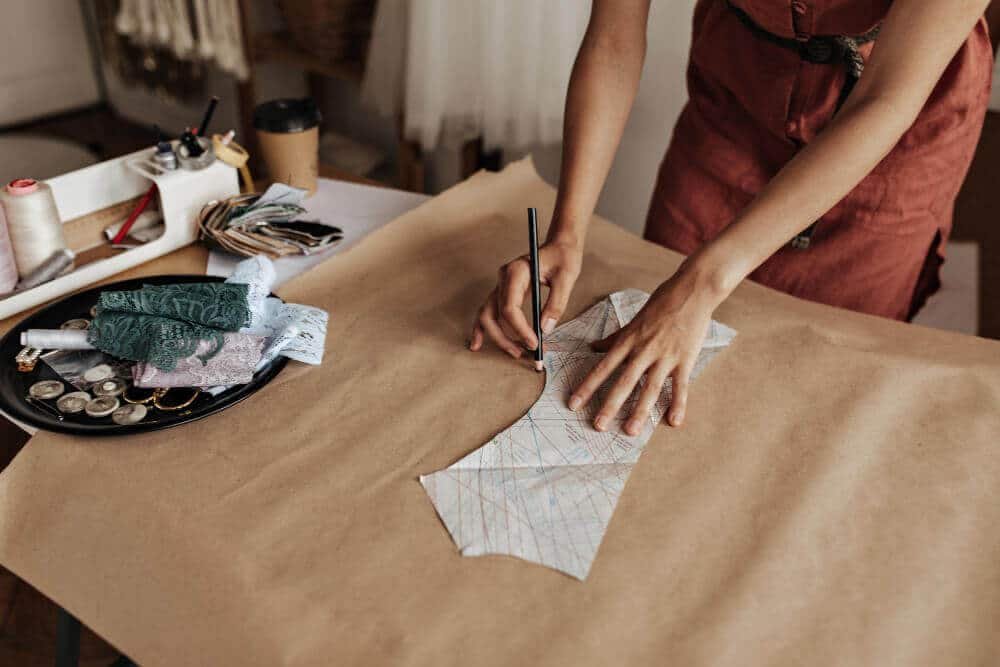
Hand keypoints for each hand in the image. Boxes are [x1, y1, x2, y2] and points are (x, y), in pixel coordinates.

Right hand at [470, 240, 582, 358]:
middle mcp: (504, 278)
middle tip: (522, 353)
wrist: (560, 244)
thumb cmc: (563, 257)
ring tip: (512, 353)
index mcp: (516, 271)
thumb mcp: (566, 278)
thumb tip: (545, 329)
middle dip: (504, 337)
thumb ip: (556, 303)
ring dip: (495, 336)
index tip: (535, 343)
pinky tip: (478, 343)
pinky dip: (483, 327)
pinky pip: (489, 310)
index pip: (509, 307)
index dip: (519, 329)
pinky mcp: (504, 291)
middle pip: (493, 313)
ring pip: (487, 314)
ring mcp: (501, 284)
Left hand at [567, 268, 721, 434]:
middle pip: (623, 382)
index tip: (574, 403)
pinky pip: (681, 386)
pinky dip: (678, 404)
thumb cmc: (662, 303)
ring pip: (650, 388)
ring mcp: (665, 356)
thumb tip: (593, 347)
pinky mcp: (685, 359)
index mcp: (628, 341)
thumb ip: (615, 337)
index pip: (603, 368)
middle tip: (598, 426)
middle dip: (610, 405)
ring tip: (631, 431)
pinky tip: (673, 422)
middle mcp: (643, 351)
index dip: (587, 387)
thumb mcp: (634, 320)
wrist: (692, 291)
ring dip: (640, 411)